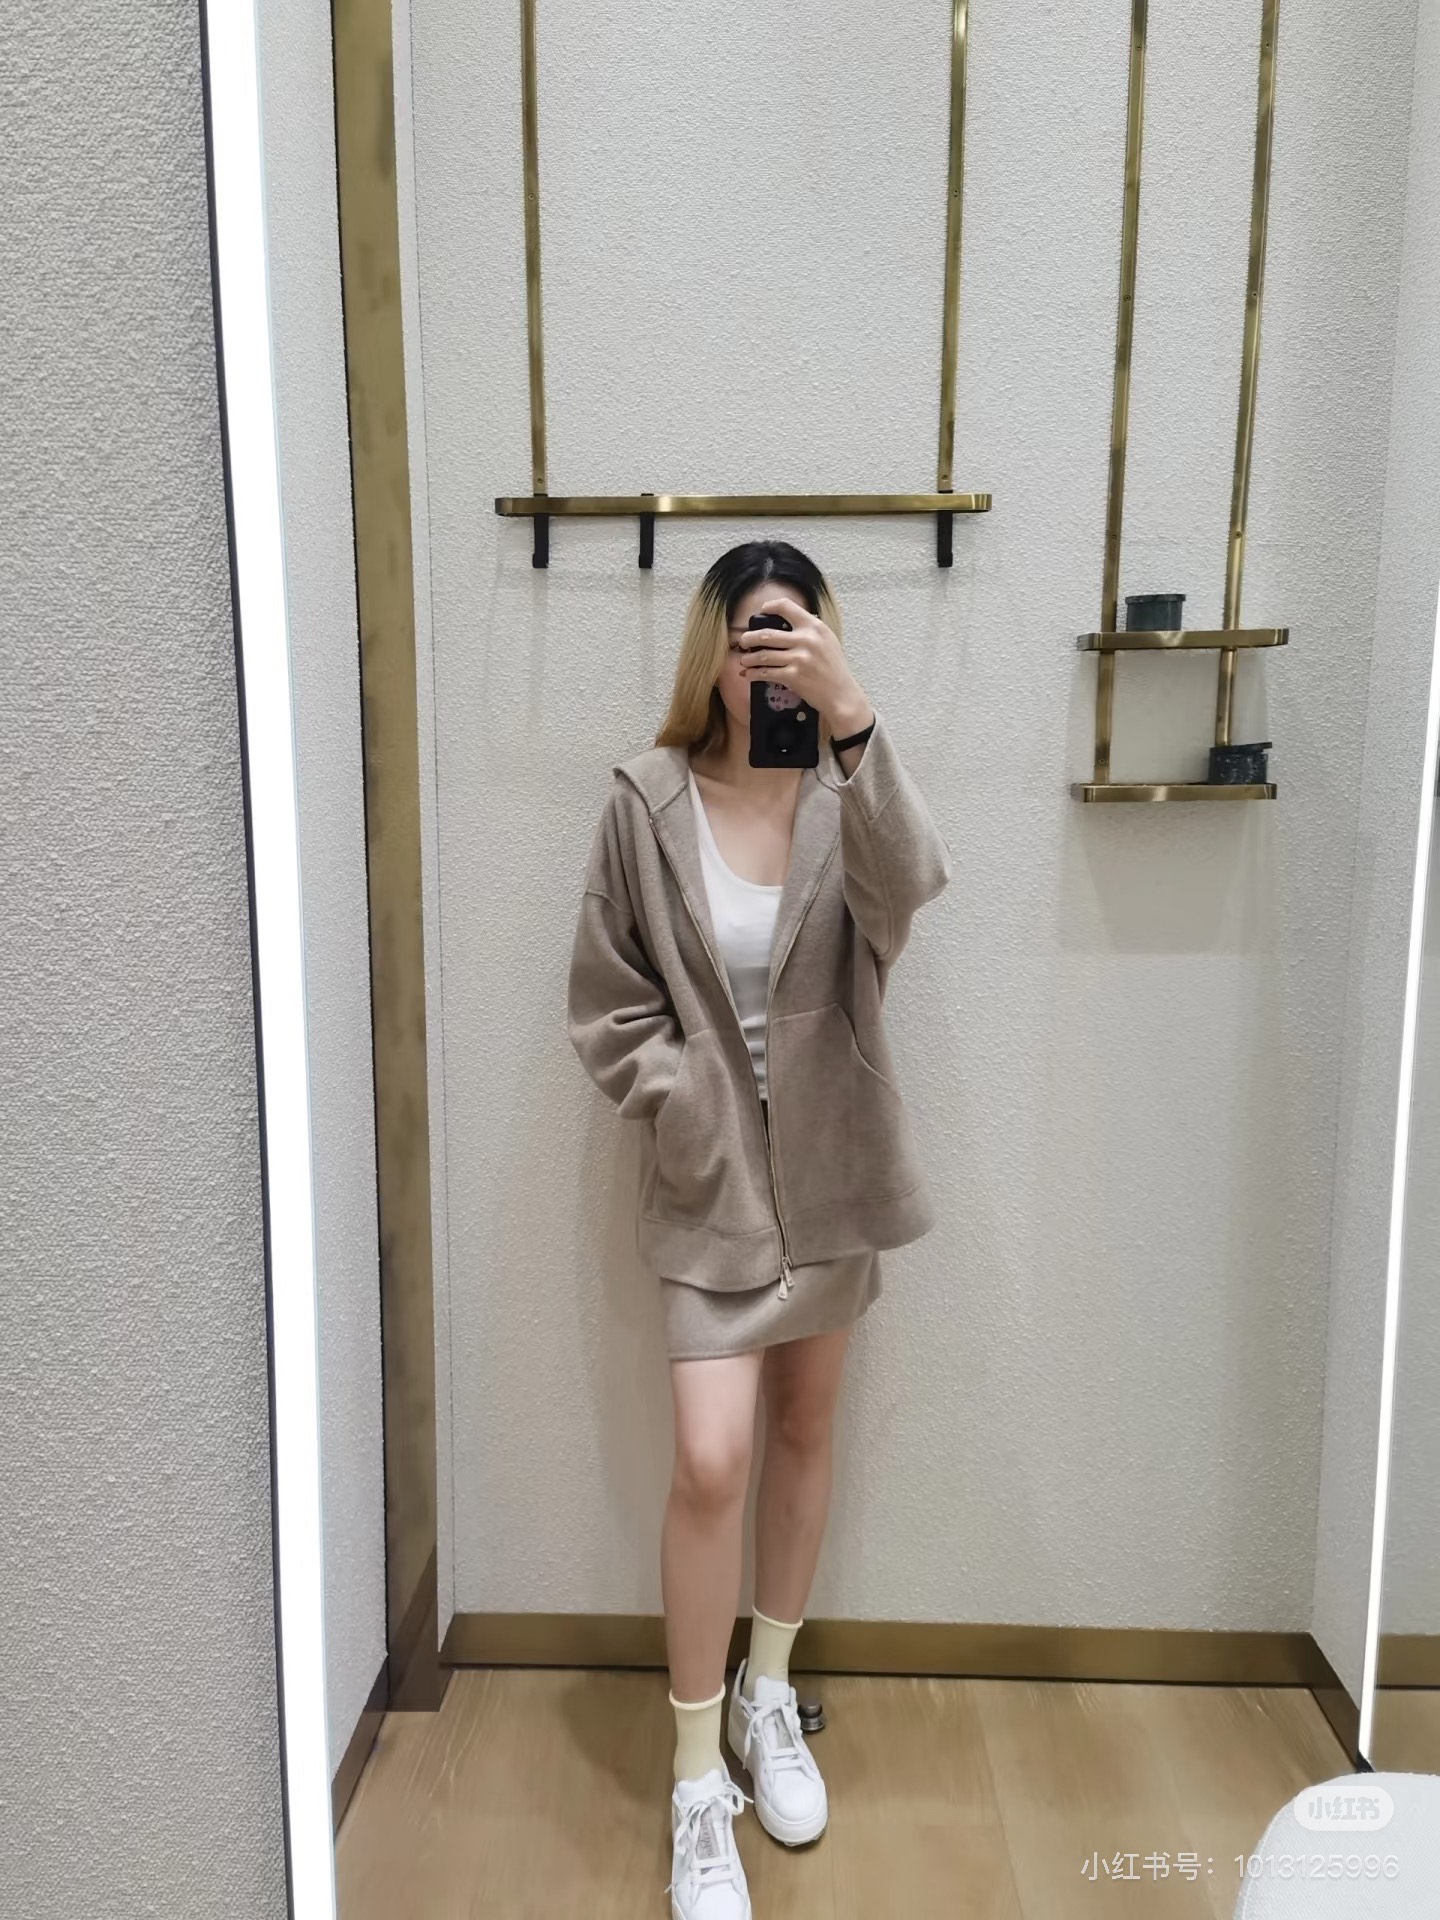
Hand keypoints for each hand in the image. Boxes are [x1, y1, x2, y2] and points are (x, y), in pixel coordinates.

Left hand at [737, 595, 873, 735]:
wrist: (841, 694)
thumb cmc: (834, 669)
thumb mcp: (827, 641)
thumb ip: (809, 631)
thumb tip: (787, 623)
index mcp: (814, 627)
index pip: (786, 607)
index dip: (769, 607)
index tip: (761, 612)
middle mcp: (806, 640)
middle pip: (766, 633)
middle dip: (749, 638)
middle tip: (743, 641)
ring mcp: (799, 658)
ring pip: (762, 654)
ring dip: (748, 658)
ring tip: (744, 660)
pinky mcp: (793, 676)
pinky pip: (766, 672)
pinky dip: (754, 674)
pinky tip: (749, 674)